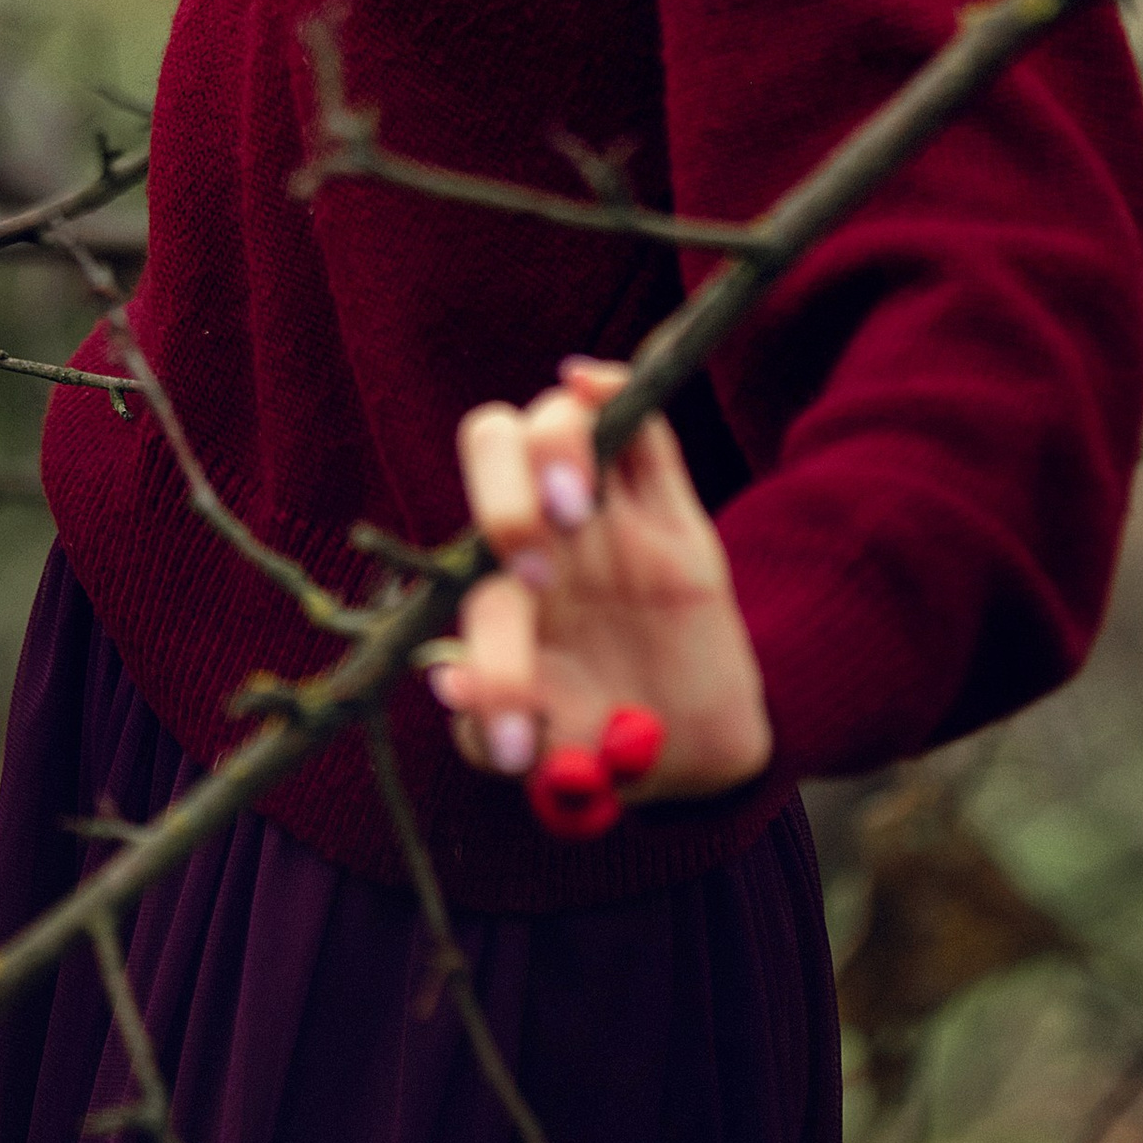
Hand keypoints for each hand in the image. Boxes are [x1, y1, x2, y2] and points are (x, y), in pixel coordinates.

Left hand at [421, 357, 774, 806]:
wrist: (694, 743)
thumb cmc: (602, 745)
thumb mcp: (556, 760)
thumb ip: (499, 732)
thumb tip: (448, 681)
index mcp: (501, 590)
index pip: (466, 575)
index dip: (485, 645)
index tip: (514, 720)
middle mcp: (540, 533)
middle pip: (494, 452)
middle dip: (502, 494)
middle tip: (534, 566)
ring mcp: (607, 509)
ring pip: (557, 421)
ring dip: (556, 446)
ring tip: (577, 510)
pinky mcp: (669, 504)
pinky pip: (641, 421)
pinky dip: (613, 387)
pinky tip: (590, 382)